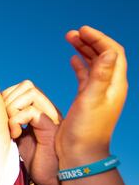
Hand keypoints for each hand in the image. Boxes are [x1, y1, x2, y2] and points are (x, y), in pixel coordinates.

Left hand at [1, 80, 61, 184]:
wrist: (52, 179)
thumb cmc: (36, 160)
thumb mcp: (19, 136)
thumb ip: (11, 120)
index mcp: (41, 110)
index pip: (22, 87)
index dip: (7, 97)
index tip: (2, 118)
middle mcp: (48, 109)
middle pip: (26, 85)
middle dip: (8, 100)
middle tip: (6, 123)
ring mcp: (51, 116)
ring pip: (30, 92)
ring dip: (13, 109)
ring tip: (12, 129)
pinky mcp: (51, 127)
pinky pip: (31, 111)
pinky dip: (16, 121)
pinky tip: (16, 135)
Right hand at [56, 26, 127, 164]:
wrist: (81, 154)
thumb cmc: (86, 130)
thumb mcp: (92, 100)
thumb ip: (100, 75)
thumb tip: (109, 51)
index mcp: (115, 85)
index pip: (112, 53)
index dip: (99, 39)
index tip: (82, 30)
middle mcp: (110, 87)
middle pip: (104, 56)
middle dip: (90, 41)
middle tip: (72, 33)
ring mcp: (99, 93)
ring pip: (95, 64)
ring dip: (84, 50)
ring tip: (70, 40)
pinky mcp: (88, 100)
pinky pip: (87, 77)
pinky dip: (80, 65)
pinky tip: (72, 60)